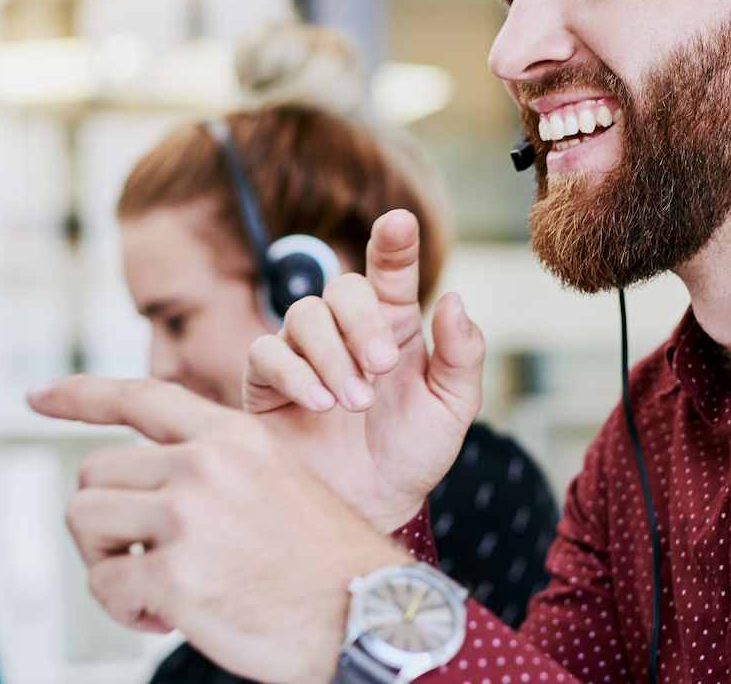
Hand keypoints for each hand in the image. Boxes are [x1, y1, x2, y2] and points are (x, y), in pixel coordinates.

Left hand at [30, 377, 408, 683]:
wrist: (368, 616)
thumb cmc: (323, 563)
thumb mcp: (277, 481)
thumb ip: (214, 468)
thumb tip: (139, 489)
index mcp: (232, 436)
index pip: (138, 395)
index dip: (78, 395)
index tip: (36, 397)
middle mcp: (205, 465)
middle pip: (94, 473)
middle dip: (104, 522)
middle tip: (140, 558)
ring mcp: (187, 517)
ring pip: (85, 521)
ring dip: (105, 562)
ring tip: (152, 587)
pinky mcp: (175, 576)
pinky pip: (105, 586)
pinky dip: (124, 610)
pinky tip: (168, 617)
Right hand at [244, 209, 486, 531]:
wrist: (372, 508)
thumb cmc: (413, 454)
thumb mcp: (453, 408)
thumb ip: (462, 355)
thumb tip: (454, 299)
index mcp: (395, 326)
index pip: (391, 271)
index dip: (394, 243)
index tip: (399, 222)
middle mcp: (347, 331)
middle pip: (342, 288)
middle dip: (363, 322)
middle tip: (383, 367)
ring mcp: (304, 354)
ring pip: (304, 315)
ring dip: (333, 355)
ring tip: (355, 404)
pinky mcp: (267, 383)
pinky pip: (268, 354)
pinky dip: (296, 374)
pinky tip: (321, 405)